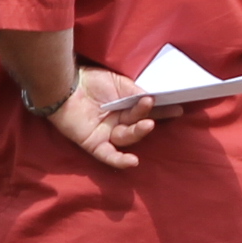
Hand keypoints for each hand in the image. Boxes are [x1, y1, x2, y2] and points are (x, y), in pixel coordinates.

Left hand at [48, 67, 163, 169]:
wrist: (63, 84)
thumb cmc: (90, 80)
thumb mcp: (119, 82)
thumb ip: (136, 93)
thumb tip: (152, 100)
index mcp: (124, 107)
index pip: (146, 111)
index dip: (162, 111)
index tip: (178, 108)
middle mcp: (117, 122)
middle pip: (137, 125)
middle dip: (148, 118)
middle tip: (158, 108)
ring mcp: (106, 133)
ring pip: (127, 137)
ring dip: (138, 131)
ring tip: (147, 122)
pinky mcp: (94, 143)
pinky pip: (108, 156)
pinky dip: (120, 160)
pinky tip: (133, 162)